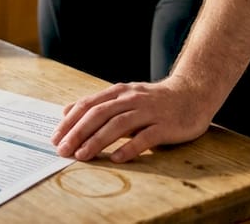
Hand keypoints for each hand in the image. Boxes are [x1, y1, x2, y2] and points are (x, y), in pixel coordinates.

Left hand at [51, 79, 212, 162]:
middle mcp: (132, 99)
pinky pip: (146, 137)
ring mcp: (149, 111)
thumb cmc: (154, 100)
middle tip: (63, 149)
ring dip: (97, 140)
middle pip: (100, 114)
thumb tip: (67, 111)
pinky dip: (130, 147)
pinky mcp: (165, 125)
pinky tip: (116, 158)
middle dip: (78, 132)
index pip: (89, 105)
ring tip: (82, 155)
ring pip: (119, 124)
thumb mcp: (124, 96)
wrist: (193, 93)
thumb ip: (98, 104)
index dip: (71, 121)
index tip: (55, 137)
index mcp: (119, 92)